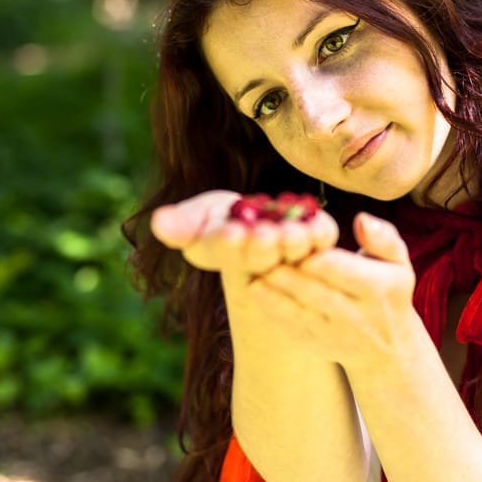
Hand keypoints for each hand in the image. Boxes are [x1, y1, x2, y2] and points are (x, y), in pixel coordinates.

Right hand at [149, 190, 339, 278]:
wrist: (262, 223)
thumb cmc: (225, 220)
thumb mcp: (199, 217)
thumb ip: (182, 222)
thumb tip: (159, 223)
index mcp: (218, 253)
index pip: (219, 249)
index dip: (226, 245)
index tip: (230, 234)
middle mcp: (254, 265)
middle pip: (257, 257)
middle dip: (261, 248)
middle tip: (265, 236)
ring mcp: (288, 261)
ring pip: (290, 254)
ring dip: (293, 244)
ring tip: (293, 233)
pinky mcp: (317, 248)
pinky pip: (321, 242)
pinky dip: (321, 234)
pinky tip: (318, 225)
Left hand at [245, 212, 423, 370]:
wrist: (388, 351)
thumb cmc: (388, 292)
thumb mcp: (398, 263)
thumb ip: (383, 237)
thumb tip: (361, 219)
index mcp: (377, 289)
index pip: (344, 271)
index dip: (318, 258)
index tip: (296, 239)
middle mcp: (357, 315)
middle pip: (318, 293)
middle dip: (291, 276)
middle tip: (265, 256)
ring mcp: (334, 334)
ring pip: (301, 313)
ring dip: (275, 295)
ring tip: (254, 277)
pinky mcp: (316, 345)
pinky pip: (292, 328)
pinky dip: (272, 311)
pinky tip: (255, 291)